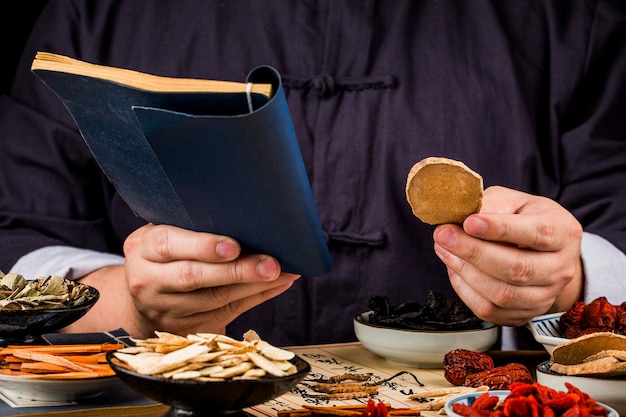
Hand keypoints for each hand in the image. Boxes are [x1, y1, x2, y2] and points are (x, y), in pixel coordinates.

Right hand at [65, 223, 299, 336]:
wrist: (143, 298)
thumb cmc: (164, 253)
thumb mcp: (164, 234)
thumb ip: (190, 227)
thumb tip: (243, 215)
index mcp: (142, 249)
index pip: (168, 245)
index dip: (202, 246)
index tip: (233, 247)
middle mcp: (148, 282)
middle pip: (193, 277)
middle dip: (236, 271)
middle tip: (270, 264)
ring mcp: (167, 311)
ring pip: (215, 299)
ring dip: (254, 285)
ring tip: (283, 271)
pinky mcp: (187, 329)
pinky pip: (228, 313)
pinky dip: (256, 297)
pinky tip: (279, 284)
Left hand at [432, 185, 583, 326]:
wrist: (544, 253)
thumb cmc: (524, 220)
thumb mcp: (513, 201)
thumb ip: (491, 205)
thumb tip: (460, 217)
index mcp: (563, 232)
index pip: (536, 234)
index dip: (500, 229)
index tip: (469, 222)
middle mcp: (560, 268)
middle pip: (517, 269)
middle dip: (473, 252)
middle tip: (443, 235)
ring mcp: (545, 296)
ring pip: (502, 294)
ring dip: (465, 271)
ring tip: (444, 249)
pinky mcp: (525, 314)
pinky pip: (490, 310)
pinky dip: (465, 290)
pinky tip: (454, 268)